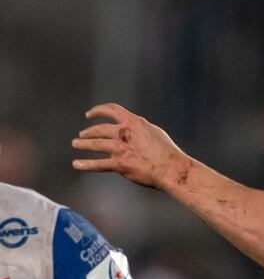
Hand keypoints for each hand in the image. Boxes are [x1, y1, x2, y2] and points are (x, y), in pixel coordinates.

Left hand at [72, 103, 189, 188]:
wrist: (171, 168)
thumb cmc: (167, 152)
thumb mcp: (154, 132)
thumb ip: (140, 129)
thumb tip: (133, 128)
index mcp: (134, 122)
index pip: (112, 110)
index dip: (98, 110)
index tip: (89, 114)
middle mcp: (124, 133)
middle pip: (100, 129)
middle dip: (89, 132)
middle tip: (82, 135)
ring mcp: (121, 148)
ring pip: (96, 144)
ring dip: (83, 144)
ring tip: (76, 144)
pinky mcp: (120, 164)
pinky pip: (98, 164)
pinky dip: (85, 164)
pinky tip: (77, 164)